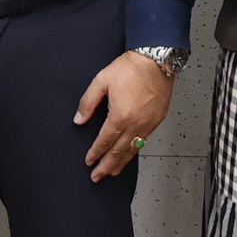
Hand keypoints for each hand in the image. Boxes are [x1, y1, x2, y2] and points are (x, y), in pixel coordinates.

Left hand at [78, 52, 171, 181]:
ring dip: (121, 163)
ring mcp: (148, 124)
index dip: (95, 153)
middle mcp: (135, 124)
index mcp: (120, 116)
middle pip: (118, 152)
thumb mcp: (101, 81)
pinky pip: (144, 141)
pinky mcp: (157, 120)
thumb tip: (79, 120)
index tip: (89, 161)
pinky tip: (130, 154)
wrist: (156, 60)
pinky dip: (135, 151)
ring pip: (133, 150)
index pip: (104, 141)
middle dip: (106, 166)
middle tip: (97, 177)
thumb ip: (88, 102)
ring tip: (113, 172)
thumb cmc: (131, 68)